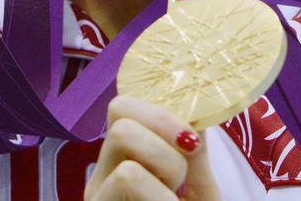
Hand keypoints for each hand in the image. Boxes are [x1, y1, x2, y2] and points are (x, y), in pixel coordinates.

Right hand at [85, 96, 221, 200]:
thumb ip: (195, 157)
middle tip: (180, 176)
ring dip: (166, 182)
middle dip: (164, 142)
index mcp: (122, 160)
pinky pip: (129, 187)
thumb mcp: (200, 194)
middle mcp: (101, 179)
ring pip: (126, 170)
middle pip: (120, 122)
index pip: (122, 108)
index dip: (160, 113)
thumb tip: (196, 116)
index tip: (191, 140)